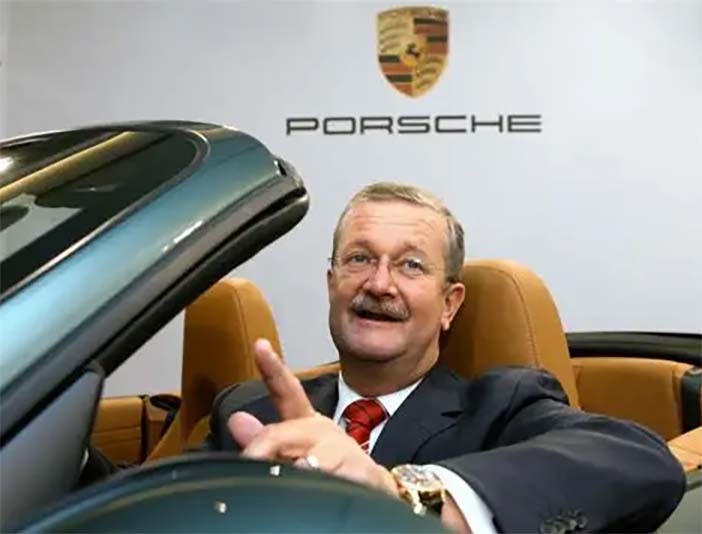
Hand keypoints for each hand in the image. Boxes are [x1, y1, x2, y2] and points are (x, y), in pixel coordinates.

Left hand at [227, 339, 397, 496]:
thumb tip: (236, 421)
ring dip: (295, 470)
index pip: (286, 390)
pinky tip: (317, 488)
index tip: (260, 345)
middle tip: (249, 460)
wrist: (373, 486)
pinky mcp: (361, 472)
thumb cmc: (329, 464)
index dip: (272, 367)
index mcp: (305, 422)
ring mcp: (343, 451)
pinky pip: (333, 481)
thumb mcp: (294, 449)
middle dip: (264, 448)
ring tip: (290, 476)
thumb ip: (263, 438)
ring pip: (308, 460)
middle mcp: (323, 431)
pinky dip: (320, 485)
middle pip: (285, 432)